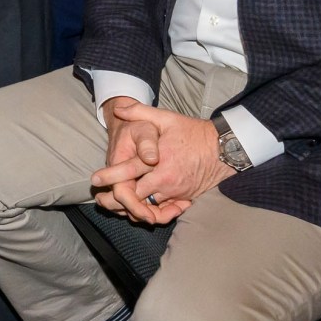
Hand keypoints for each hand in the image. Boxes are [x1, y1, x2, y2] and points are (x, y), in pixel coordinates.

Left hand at [94, 102, 231, 222]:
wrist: (225, 149)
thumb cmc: (194, 132)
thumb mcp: (167, 118)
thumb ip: (141, 112)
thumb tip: (119, 108)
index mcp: (159, 161)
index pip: (128, 172)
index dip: (110, 177)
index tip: (95, 179)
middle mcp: (167, 181)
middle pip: (135, 198)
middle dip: (116, 200)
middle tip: (101, 200)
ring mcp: (176, 192)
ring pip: (148, 209)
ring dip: (131, 209)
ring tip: (116, 207)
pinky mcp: (185, 199)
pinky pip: (164, 212)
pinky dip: (151, 213)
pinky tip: (139, 210)